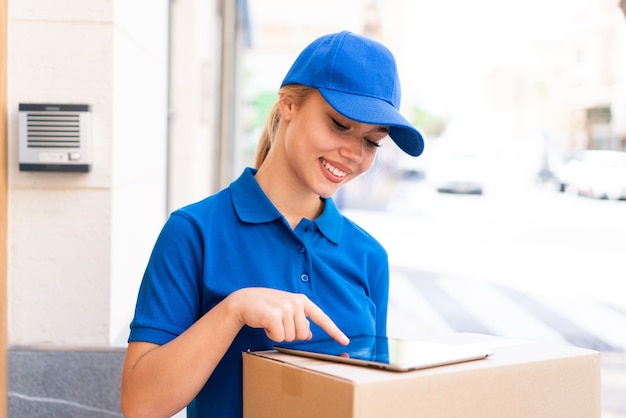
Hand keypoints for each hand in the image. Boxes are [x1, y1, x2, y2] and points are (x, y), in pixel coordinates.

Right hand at [227, 287, 348, 345]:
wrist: (244, 301)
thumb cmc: (265, 306)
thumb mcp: (285, 310)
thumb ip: (299, 320)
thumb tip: (309, 334)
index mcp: (302, 300)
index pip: (321, 318)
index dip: (334, 331)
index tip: (345, 342)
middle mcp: (296, 303)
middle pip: (303, 334)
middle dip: (290, 334)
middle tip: (278, 323)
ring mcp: (286, 308)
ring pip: (291, 338)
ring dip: (279, 334)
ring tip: (270, 321)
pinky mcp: (274, 315)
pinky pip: (279, 338)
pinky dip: (271, 335)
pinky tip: (265, 323)